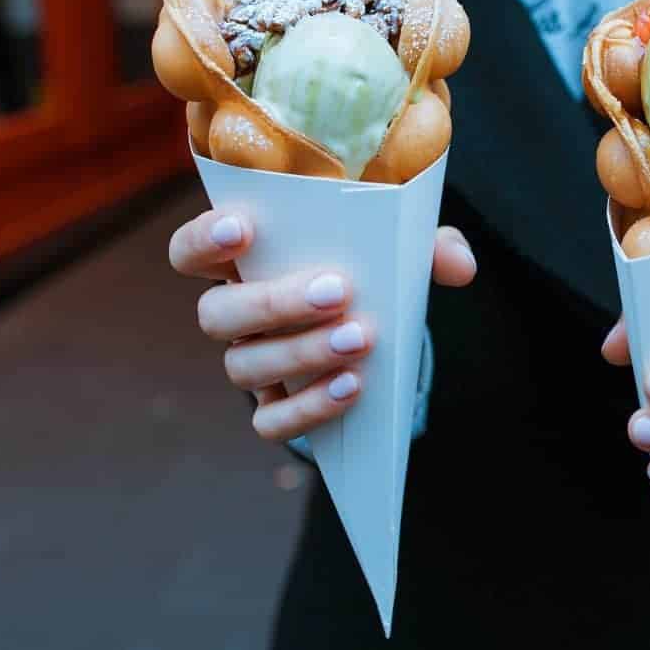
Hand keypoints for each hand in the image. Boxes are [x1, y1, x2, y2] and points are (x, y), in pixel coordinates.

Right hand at [170, 210, 475, 441]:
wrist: (384, 327)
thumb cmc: (376, 270)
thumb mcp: (404, 248)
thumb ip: (429, 245)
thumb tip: (457, 265)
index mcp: (246, 261)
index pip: (192, 250)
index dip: (204, 239)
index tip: (243, 228)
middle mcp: (235, 313)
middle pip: (216, 313)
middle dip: (273, 302)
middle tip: (336, 290)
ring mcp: (251, 363)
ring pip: (242, 366)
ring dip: (300, 354)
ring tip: (360, 339)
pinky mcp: (276, 407)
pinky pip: (271, 421)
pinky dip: (309, 408)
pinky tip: (353, 386)